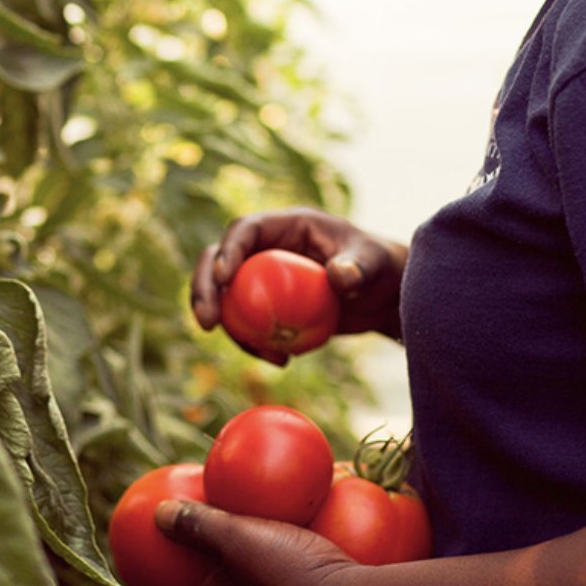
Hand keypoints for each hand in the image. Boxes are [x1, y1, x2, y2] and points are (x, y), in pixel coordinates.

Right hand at [190, 207, 407, 362]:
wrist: (381, 295)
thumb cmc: (380, 268)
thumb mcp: (374, 264)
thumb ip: (358, 268)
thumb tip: (340, 278)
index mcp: (287, 225)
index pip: (245, 229)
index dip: (228, 250)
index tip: (223, 280)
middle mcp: (268, 246)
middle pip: (218, 259)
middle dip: (204, 289)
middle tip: (208, 323)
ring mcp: (263, 276)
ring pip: (225, 294)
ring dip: (227, 324)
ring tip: (257, 351)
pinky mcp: (266, 303)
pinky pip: (246, 321)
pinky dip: (254, 342)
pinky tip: (280, 360)